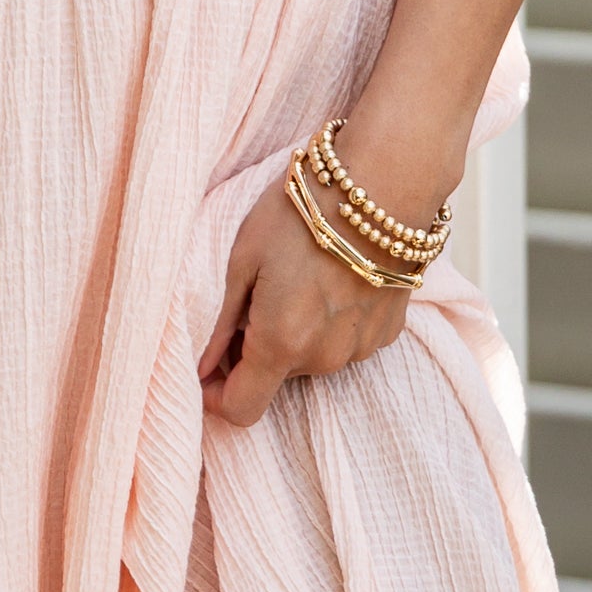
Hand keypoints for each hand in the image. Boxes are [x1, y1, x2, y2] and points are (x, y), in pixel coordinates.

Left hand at [198, 178, 412, 427]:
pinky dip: (332, 322)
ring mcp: (361, 349)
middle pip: (277, 376)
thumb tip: (203, 365)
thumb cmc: (305, 212)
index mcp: (280, 343)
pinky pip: (345, 342)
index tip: (211, 368)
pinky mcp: (387, 333)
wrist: (384, 182)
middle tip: (258, 293)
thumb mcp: (243, 258)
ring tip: (301, 277)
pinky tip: (334, 278)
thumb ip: (222, 322)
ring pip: (312, 358)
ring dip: (298, 333)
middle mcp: (323, 358)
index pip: (242, 409)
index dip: (218, 396)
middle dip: (258, 348)